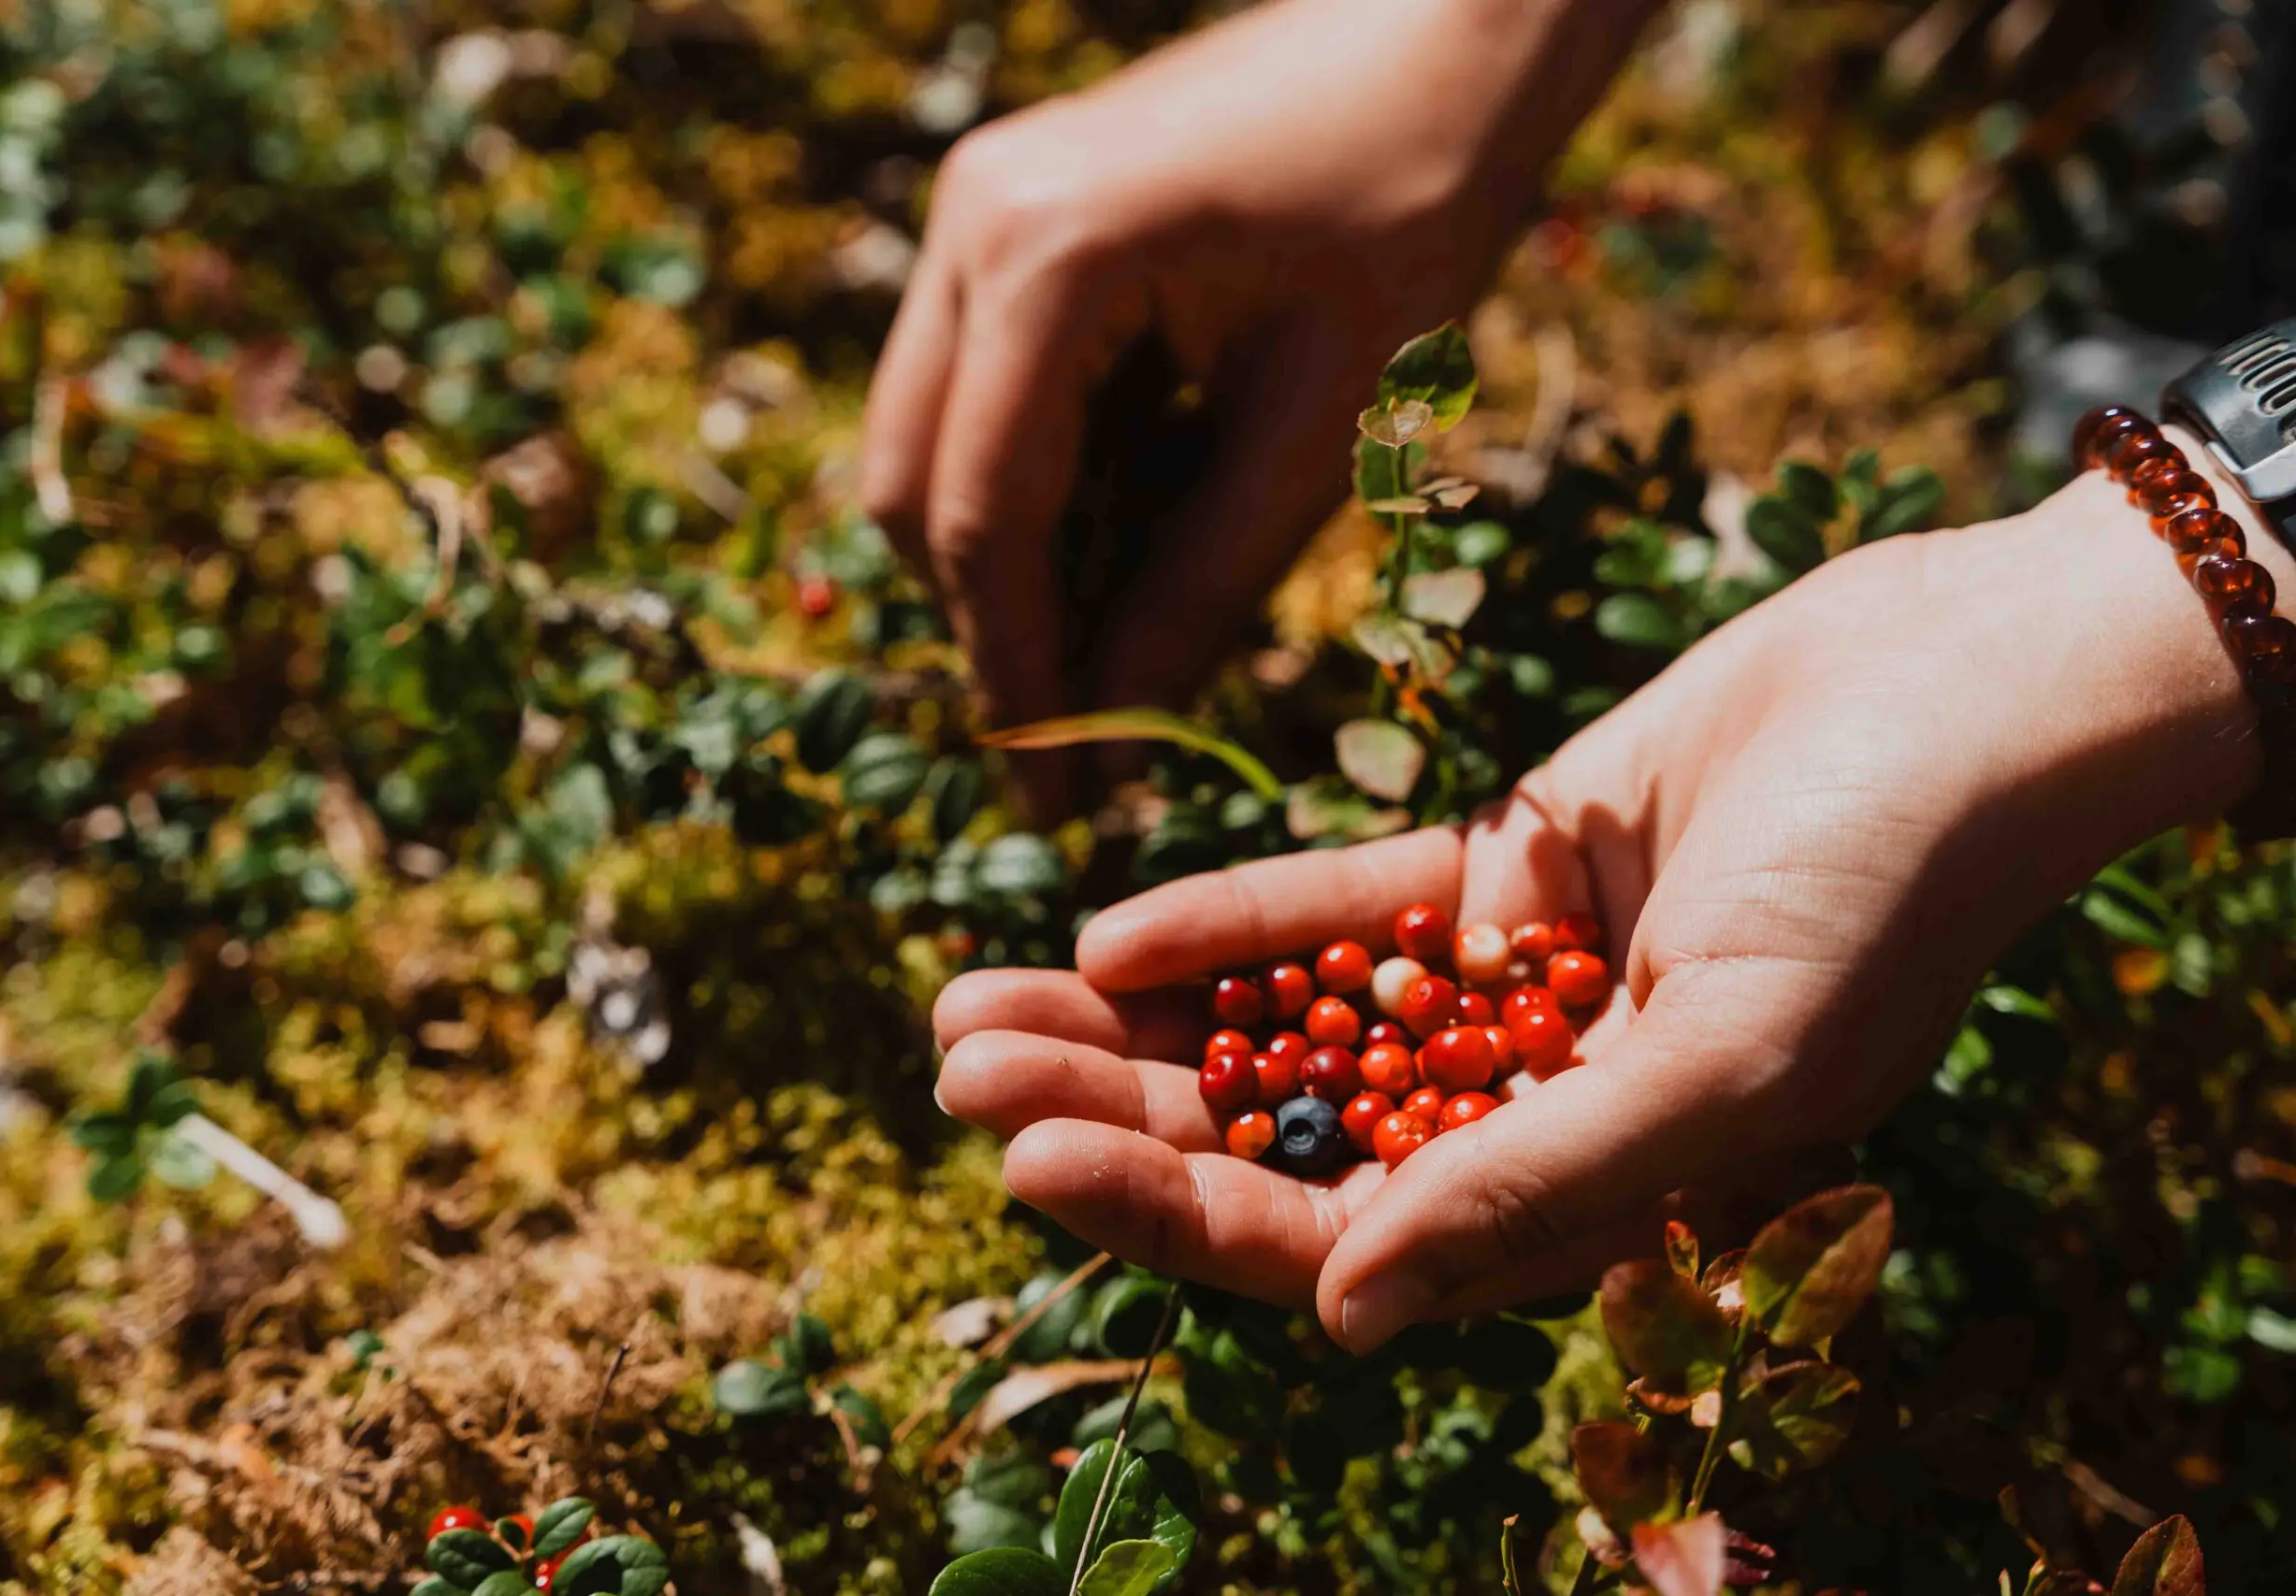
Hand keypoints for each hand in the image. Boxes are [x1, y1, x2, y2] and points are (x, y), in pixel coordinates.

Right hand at [861, 0, 1654, 811]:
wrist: (1441, 31)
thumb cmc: (1417, 206)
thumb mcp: (1323, 420)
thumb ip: (1204, 583)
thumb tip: (1111, 732)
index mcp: (1047, 262)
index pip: (984, 522)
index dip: (1016, 679)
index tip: (1053, 800)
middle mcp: (972, 228)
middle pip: (917, 493)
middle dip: (996, 623)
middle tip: (1085, 739)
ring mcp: (975, 212)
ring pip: (932, 448)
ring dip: (1013, 556)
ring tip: (1124, 636)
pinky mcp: (1004, 219)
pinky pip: (978, 393)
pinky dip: (1038, 482)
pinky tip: (1130, 527)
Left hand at [933, 436, 2285, 1348]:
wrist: (1964, 690)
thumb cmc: (1886, 891)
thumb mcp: (1724, 1061)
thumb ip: (1539, 1186)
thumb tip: (1343, 1318)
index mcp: (1580, 1199)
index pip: (1339, 1241)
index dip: (1177, 1213)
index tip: (1031, 1162)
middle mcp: (1522, 1113)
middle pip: (1275, 1141)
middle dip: (1110, 1116)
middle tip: (950, 1072)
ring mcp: (1501, 994)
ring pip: (1279, 1032)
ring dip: (1128, 1025)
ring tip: (968, 1006)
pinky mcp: (1499, 875)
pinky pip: (1336, 912)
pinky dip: (1232, 922)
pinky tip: (1108, 929)